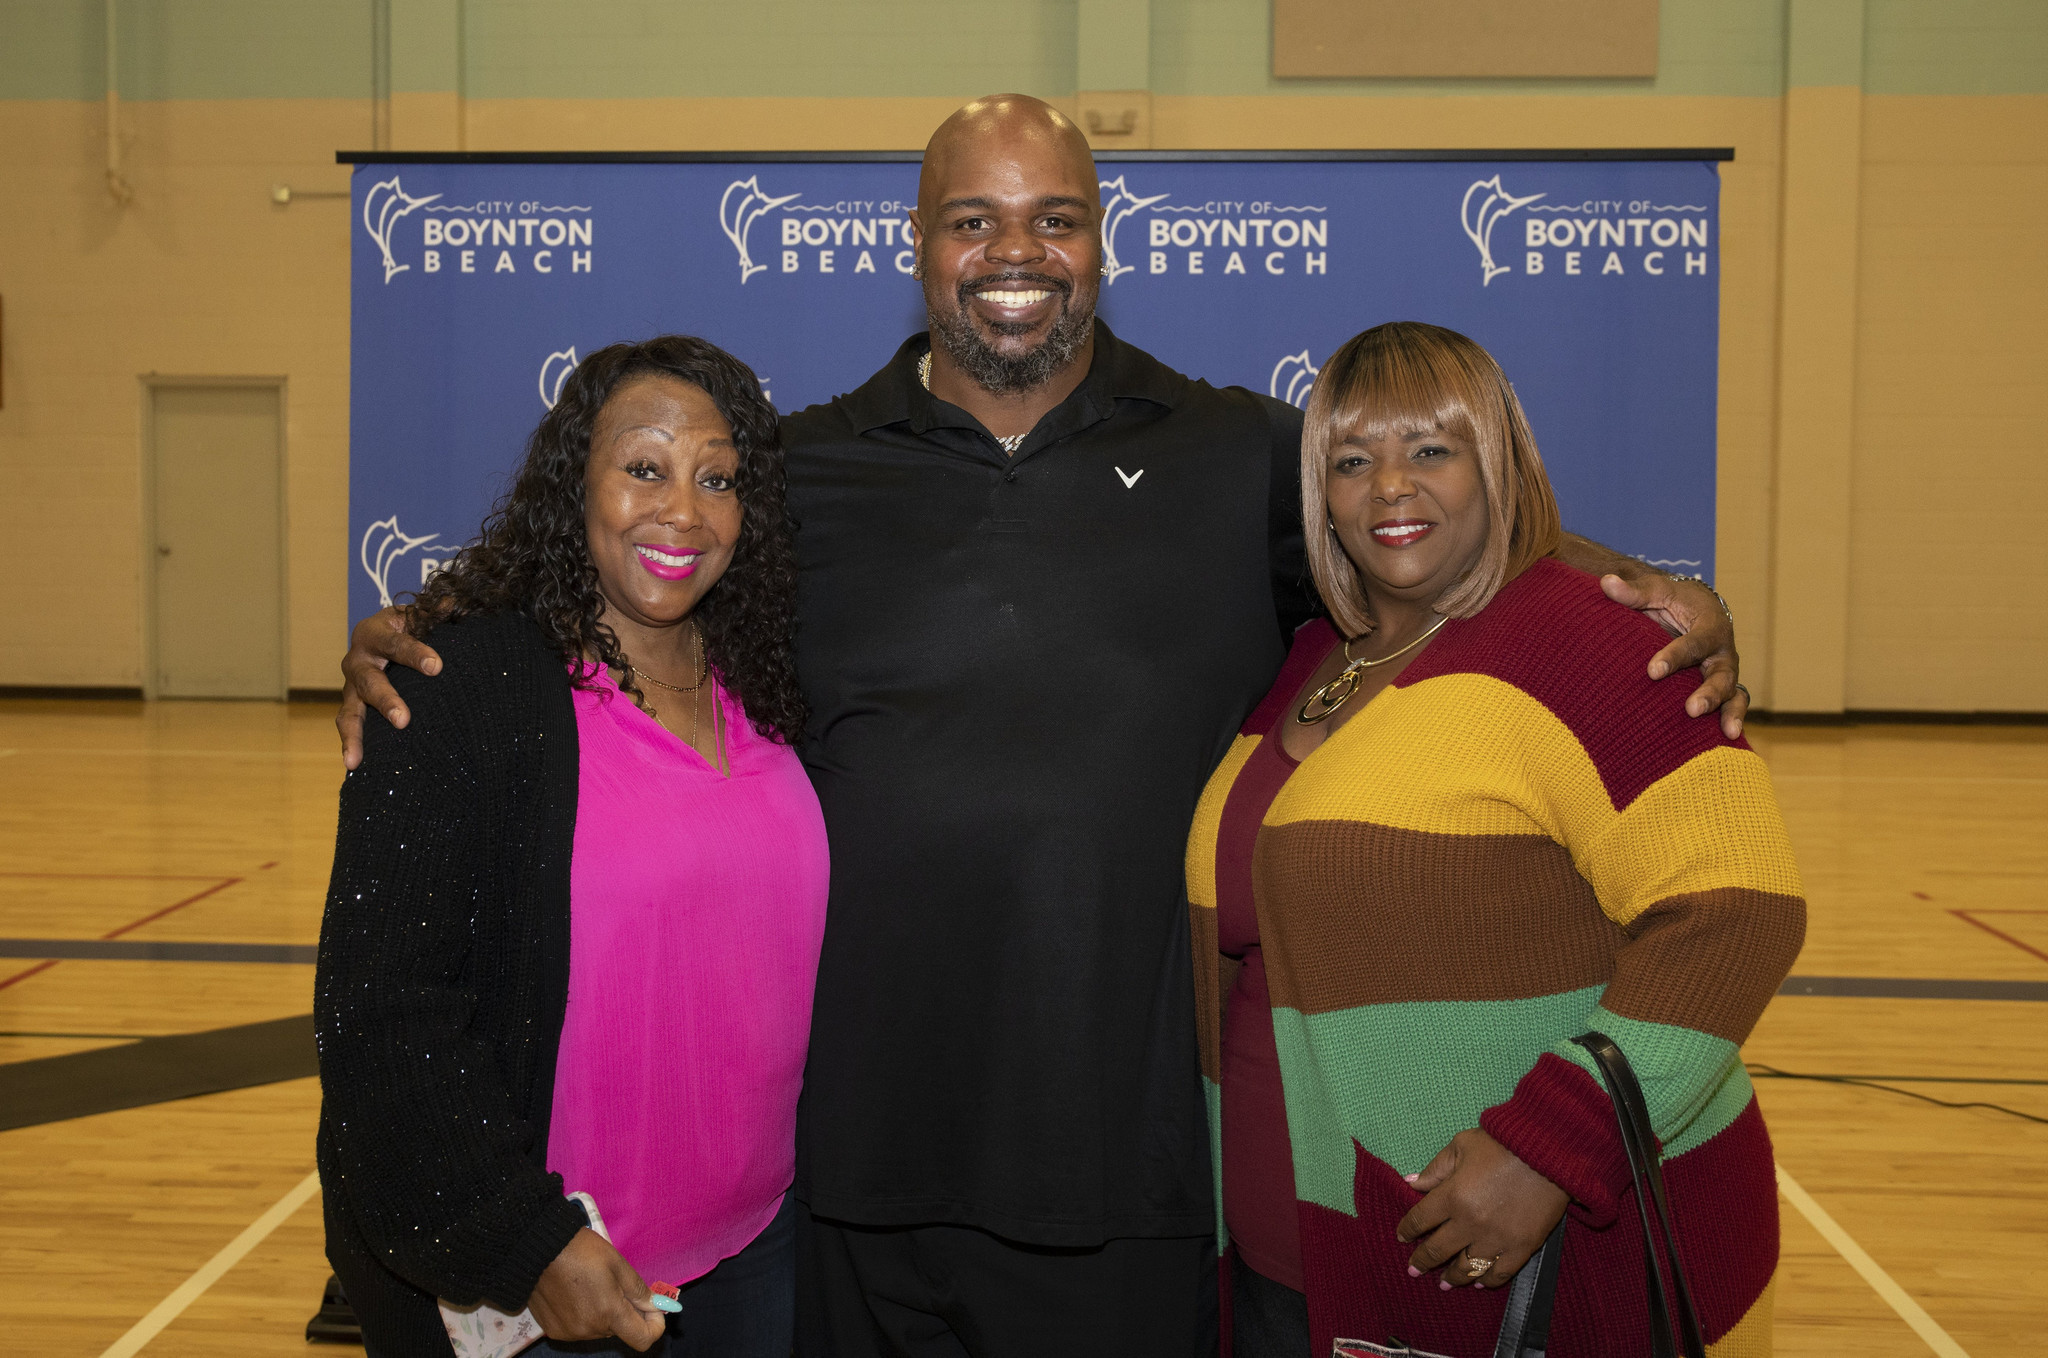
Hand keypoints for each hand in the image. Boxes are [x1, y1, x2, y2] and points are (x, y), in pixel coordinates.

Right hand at [337, 607, 442, 769]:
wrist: (379, 636)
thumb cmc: (407, 627)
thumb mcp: (417, 616)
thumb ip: (433, 614)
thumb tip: (453, 601)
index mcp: (374, 633)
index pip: (397, 644)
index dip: (416, 654)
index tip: (437, 667)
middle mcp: (357, 660)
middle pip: (370, 682)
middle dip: (386, 701)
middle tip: (403, 720)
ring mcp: (350, 687)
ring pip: (349, 711)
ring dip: (355, 735)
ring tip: (356, 759)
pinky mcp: (352, 706)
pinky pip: (349, 726)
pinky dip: (350, 746)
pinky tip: (353, 767)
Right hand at [527, 1228, 666, 1350]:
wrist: (538, 1249)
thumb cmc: (582, 1251)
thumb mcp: (618, 1264)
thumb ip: (639, 1291)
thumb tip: (656, 1307)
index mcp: (609, 1313)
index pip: (642, 1339)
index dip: (654, 1326)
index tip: (654, 1309)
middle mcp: (590, 1330)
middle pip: (620, 1331)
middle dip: (626, 1313)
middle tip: (618, 1287)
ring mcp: (570, 1333)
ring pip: (600, 1329)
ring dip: (604, 1314)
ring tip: (592, 1286)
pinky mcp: (553, 1330)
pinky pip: (580, 1328)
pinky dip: (585, 1315)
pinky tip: (576, 1294)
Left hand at [1396, 1128, 1568, 1289]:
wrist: (1550, 1152)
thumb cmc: (1503, 1143)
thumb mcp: (1462, 1145)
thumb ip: (1435, 1169)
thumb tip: (1410, 1183)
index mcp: (1452, 1195)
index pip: (1419, 1220)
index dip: (1407, 1230)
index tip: (1401, 1237)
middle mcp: (1470, 1223)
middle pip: (1437, 1250)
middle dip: (1422, 1261)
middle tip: (1413, 1270)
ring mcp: (1496, 1239)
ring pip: (1466, 1268)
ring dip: (1452, 1278)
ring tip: (1443, 1284)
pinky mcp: (1522, 1247)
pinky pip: (1499, 1273)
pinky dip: (1487, 1281)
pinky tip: (1478, 1282)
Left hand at [1599, 573, 1746, 738]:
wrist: (1696, 608)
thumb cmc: (1672, 600)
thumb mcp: (1655, 591)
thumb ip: (1633, 592)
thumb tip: (1606, 583)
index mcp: (1710, 626)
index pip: (1694, 643)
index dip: (1674, 657)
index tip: (1651, 671)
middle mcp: (1722, 652)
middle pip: (1722, 674)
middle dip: (1709, 693)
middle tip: (1691, 709)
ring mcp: (1724, 673)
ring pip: (1733, 693)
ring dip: (1729, 712)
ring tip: (1726, 733)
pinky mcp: (1721, 688)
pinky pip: (1731, 705)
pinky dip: (1730, 721)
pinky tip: (1725, 742)